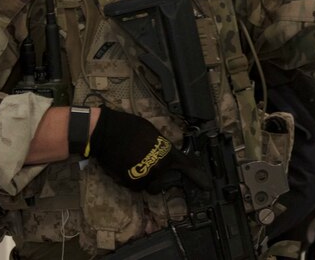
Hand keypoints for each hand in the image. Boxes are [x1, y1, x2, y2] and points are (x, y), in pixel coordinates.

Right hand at [88, 107, 209, 189]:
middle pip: (165, 181)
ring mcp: (147, 176)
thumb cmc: (130, 127)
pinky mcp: (132, 183)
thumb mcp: (152, 133)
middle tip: (149, 167)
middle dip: (161, 177)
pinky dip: (134, 180)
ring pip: (151, 186)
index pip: (187, 167)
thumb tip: (165, 152)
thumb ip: (162, 146)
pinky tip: (127, 167)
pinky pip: (137, 186)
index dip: (198, 177)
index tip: (206, 186)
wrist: (107, 132)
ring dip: (147, 180)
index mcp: (168, 153)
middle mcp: (161, 167)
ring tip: (136, 166)